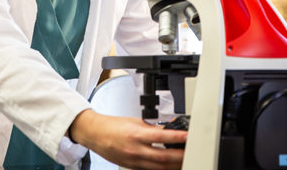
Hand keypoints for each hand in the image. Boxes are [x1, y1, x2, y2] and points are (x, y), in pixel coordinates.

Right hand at [69, 109, 186, 169]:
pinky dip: (162, 168)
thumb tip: (169, 130)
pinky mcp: (132, 167)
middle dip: (180, 155)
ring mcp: (134, 161)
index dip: (176, 137)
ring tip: (184, 159)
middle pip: (163, 157)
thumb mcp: (135, 122)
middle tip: (191, 151)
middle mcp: (135, 149)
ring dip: (174, 164)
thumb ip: (152, 128)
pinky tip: (170, 166)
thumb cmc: (113, 126)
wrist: (95, 134)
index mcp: (135, 134)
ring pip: (159, 167)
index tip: (188, 136)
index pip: (160, 136)